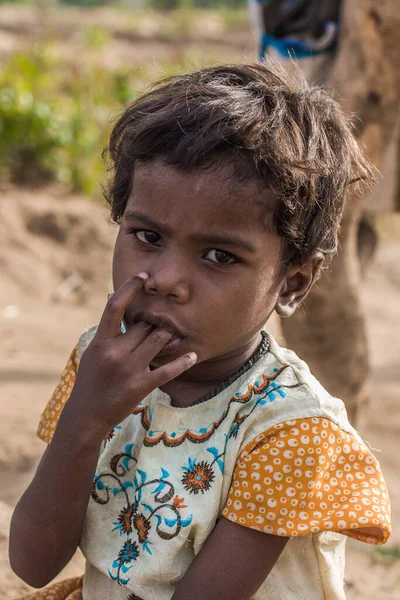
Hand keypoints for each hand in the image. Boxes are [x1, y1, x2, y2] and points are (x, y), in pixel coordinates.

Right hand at [64, 273, 196, 439]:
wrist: (86, 415)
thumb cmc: (91, 380)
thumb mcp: (94, 351)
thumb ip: (107, 328)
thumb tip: (112, 295)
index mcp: (101, 342)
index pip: (114, 307)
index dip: (129, 287)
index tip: (143, 276)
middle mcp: (115, 353)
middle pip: (143, 325)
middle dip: (154, 322)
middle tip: (161, 322)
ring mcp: (129, 369)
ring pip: (158, 340)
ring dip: (169, 335)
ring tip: (175, 334)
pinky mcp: (141, 385)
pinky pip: (168, 369)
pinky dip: (183, 361)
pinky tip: (193, 355)